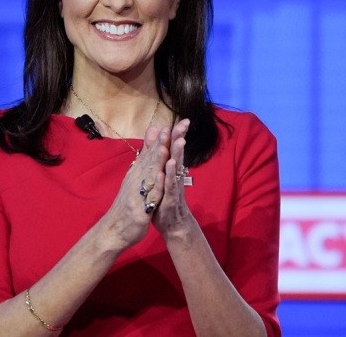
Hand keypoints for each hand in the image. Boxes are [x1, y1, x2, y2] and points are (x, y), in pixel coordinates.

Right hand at [96, 126, 170, 251]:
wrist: (114, 231)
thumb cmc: (128, 205)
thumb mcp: (135, 181)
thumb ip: (143, 160)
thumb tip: (149, 141)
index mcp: (137, 175)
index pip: (150, 154)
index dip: (160, 139)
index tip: (170, 124)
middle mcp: (136, 181)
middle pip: (150, 160)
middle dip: (160, 144)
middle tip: (169, 127)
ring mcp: (137, 195)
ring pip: (149, 176)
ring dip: (156, 161)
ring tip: (164, 146)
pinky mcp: (140, 209)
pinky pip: (149, 196)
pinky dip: (155, 185)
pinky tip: (160, 176)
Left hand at [152, 119, 194, 239]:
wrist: (173, 225)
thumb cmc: (165, 199)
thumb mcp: (162, 178)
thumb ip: (161, 162)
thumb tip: (162, 145)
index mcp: (171, 170)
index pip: (174, 149)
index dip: (178, 135)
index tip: (183, 120)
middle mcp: (175, 177)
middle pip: (177, 155)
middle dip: (180, 139)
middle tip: (184, 124)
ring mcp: (173, 187)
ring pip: (175, 169)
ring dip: (177, 155)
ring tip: (179, 141)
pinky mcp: (169, 199)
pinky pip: (169, 187)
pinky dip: (168, 177)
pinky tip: (168, 168)